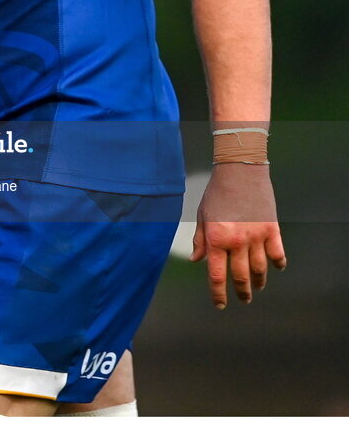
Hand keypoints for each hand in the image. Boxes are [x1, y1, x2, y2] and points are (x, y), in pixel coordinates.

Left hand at [190, 164, 286, 308]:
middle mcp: (237, 242)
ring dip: (259, 282)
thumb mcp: (203, 215)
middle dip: (241, 292)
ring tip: (257, 287)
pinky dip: (278, 263)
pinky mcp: (272, 229)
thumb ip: (200, 239)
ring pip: (260, 270)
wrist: (239, 171)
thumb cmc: (217, 191)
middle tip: (243, 300)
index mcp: (217, 239)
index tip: (220, 304)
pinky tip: (276, 267)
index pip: (217, 275)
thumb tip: (196, 259)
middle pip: (241, 277)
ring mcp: (257, 237)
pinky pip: (277, 254)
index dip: (218, 294)